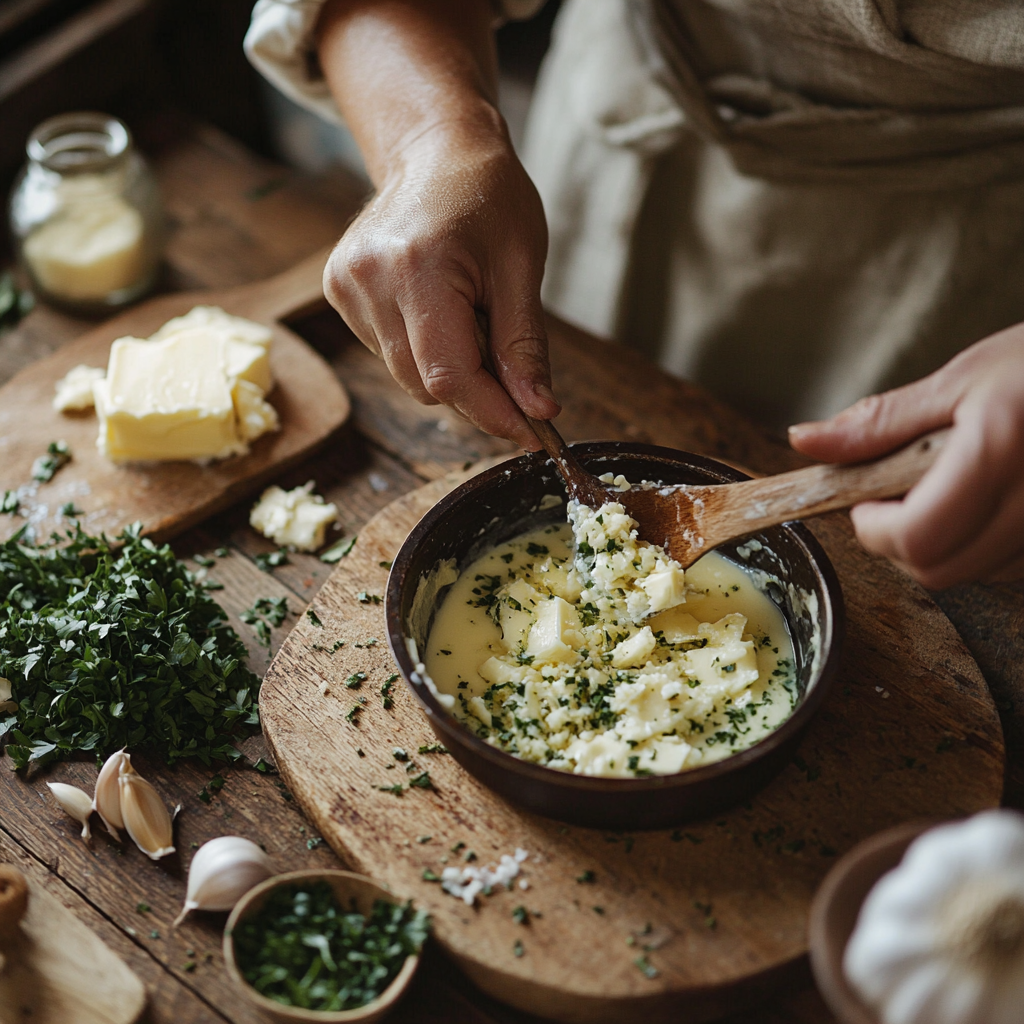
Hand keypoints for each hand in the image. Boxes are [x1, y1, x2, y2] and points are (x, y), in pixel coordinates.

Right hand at [323, 124, 557, 450]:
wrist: (436, 151)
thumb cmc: (488, 196)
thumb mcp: (521, 267)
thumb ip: (524, 345)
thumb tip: (537, 411)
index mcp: (417, 266)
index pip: (449, 376)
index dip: (493, 412)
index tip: (530, 430)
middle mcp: (368, 279)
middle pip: (425, 384)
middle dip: (477, 389)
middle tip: (511, 360)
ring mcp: (345, 286)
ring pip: (407, 376)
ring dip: (449, 367)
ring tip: (470, 313)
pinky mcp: (338, 292)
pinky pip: (389, 354)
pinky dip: (424, 349)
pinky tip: (439, 309)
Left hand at [788, 325, 1023, 587]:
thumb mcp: (958, 380)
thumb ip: (880, 423)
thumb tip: (805, 441)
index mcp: (996, 454)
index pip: (916, 537)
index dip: (874, 529)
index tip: (865, 501)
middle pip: (939, 570)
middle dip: (899, 543)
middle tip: (895, 499)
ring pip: (974, 575)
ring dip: (941, 547)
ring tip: (946, 492)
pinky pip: (1009, 567)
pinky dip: (980, 547)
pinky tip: (981, 505)